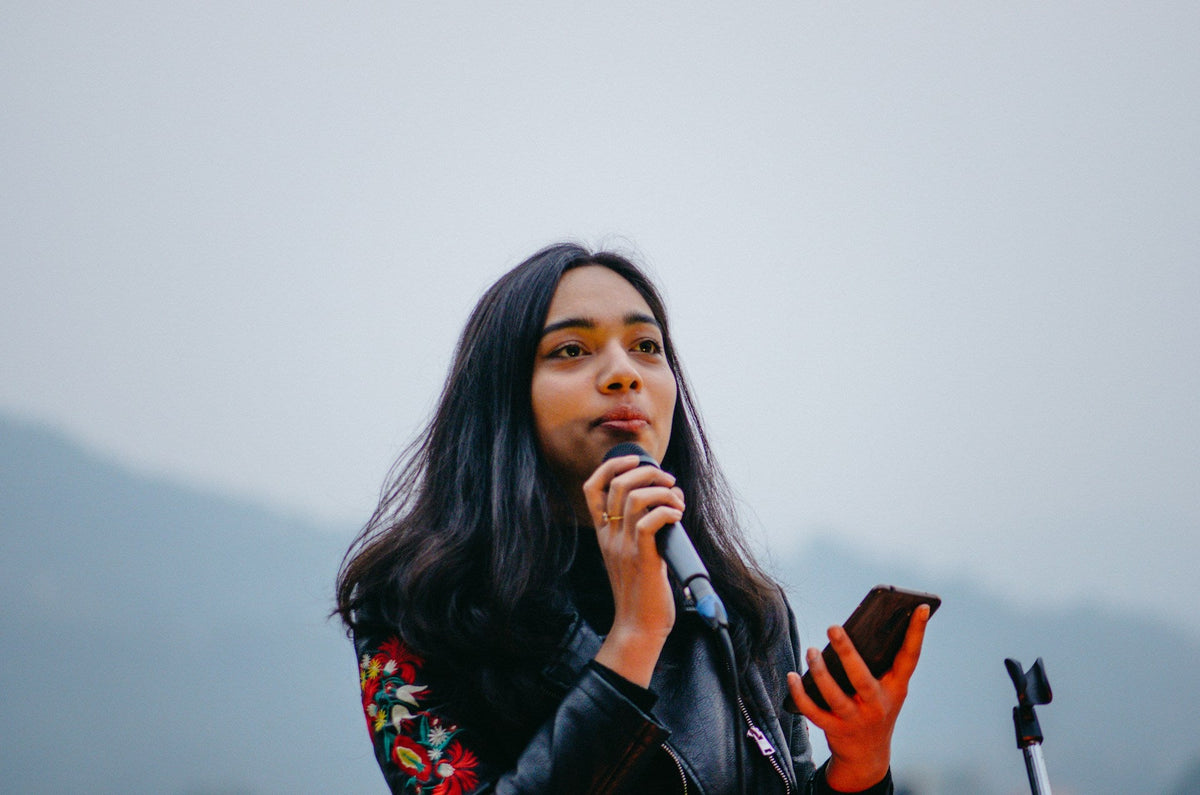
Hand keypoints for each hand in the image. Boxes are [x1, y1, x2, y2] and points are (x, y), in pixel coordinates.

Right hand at [583, 454, 685, 686]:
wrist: (638, 627)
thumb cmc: (642, 592)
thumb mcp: (636, 554)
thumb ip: (645, 527)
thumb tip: (672, 498)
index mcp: (604, 534)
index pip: (592, 488)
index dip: (612, 466)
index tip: (635, 461)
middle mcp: (609, 537)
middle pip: (618, 484)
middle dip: (648, 472)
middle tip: (669, 481)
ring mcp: (624, 547)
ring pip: (635, 498)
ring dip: (662, 490)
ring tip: (677, 500)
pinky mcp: (643, 558)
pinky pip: (650, 521)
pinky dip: (668, 511)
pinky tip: (678, 517)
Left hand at [786, 604, 930, 791]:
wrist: (868, 756)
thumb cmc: (875, 708)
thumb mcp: (886, 689)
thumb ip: (878, 664)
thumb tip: (854, 627)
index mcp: (895, 688)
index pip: (910, 657)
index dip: (917, 632)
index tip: (920, 606)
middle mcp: (878, 704)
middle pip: (862, 678)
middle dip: (847, 653)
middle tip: (833, 627)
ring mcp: (856, 719)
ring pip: (834, 696)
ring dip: (820, 672)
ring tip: (811, 651)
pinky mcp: (835, 730)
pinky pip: (814, 711)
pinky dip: (800, 693)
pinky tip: (793, 676)